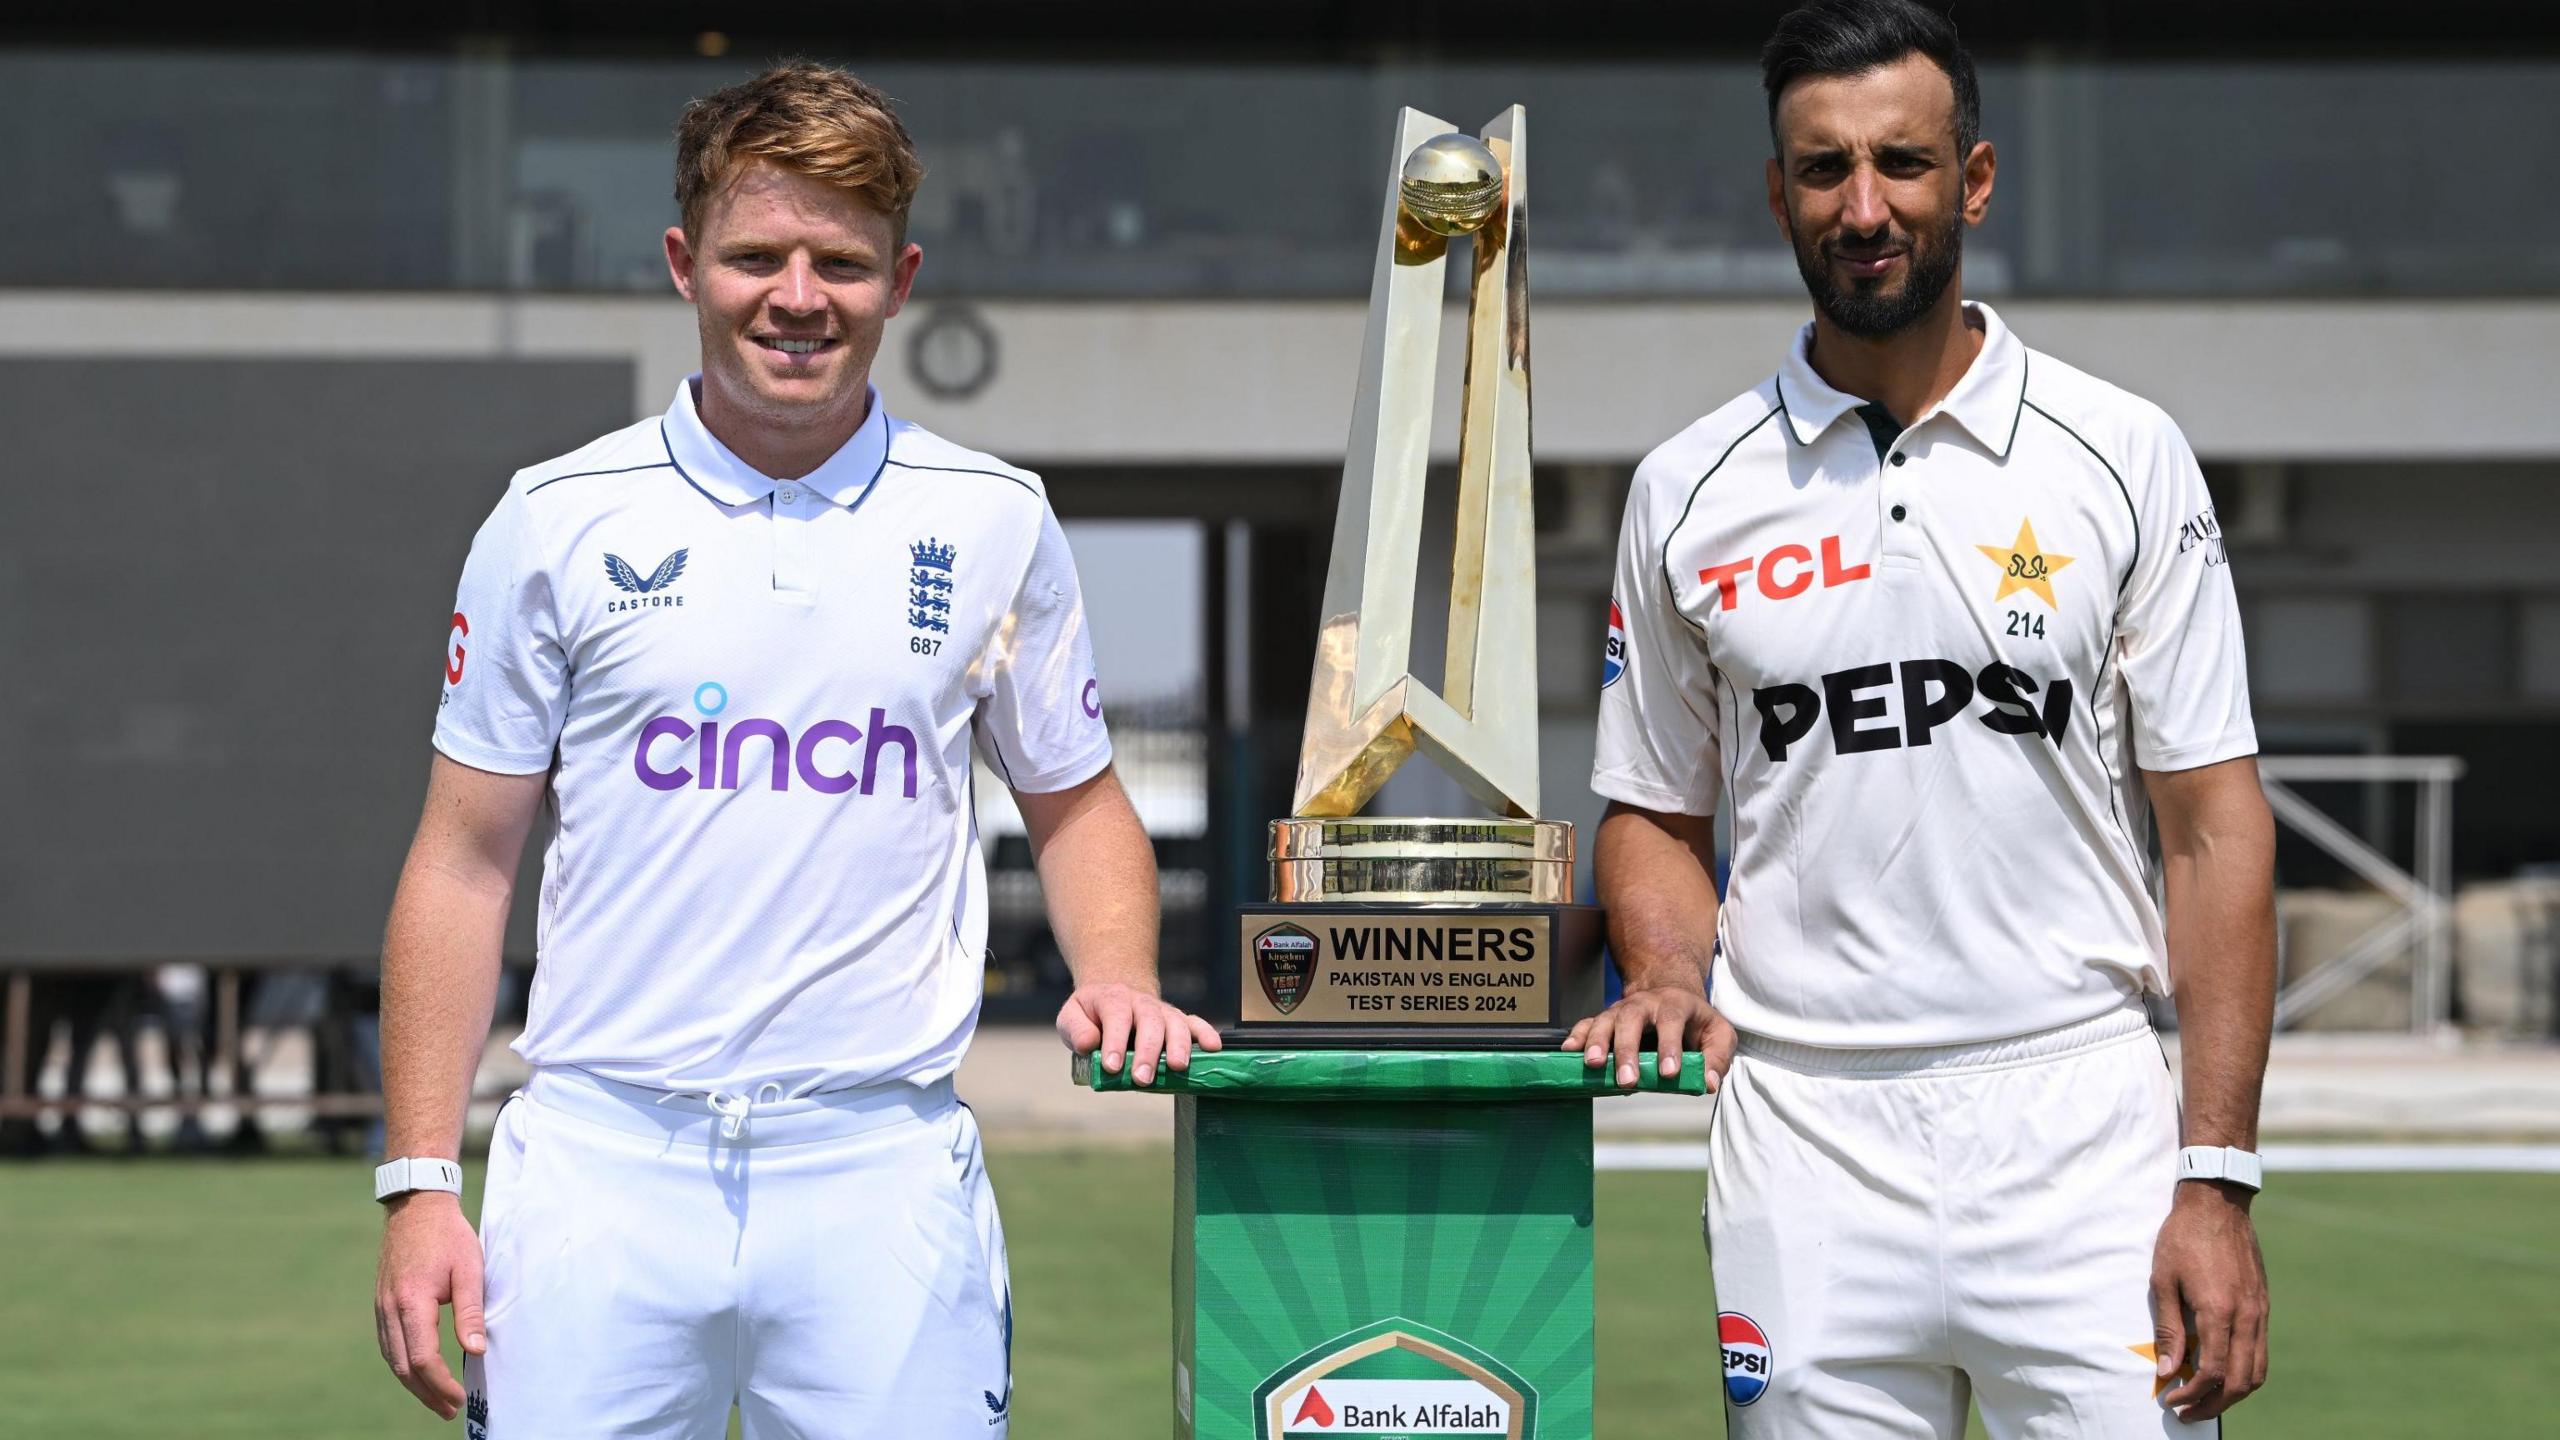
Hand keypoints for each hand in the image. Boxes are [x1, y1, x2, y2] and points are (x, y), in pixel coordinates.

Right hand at [374, 1191, 484, 1418]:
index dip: (441, 1383)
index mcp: (411, 1302)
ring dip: (413, 1384)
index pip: (423, 1358)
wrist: (416, 1207)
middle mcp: (389, 1310)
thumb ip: (470, 1311)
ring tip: (436, 1400)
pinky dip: (403, 1365)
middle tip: (449, 1410)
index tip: (460, 1398)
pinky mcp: (382, 1304)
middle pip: (404, 1366)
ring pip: (392, 1359)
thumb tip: (475, 1350)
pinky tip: (419, 1373)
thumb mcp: (469, 1269)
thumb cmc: (448, 1236)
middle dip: (426, 1393)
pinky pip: (389, 1345)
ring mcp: (381, 1307)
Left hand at [1056, 981, 1221, 1085]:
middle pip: (1149, 1022)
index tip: (1112, 1067)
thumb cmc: (1092, 1014)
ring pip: (1175, 1023)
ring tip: (1177, 1067)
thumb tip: (1089, 1044)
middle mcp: (1141, 1003)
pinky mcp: (1178, 1020)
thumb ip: (1076, 1029)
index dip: (1115, 1040)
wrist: (1115, 994)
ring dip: (1178, 1045)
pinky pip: (1195, 1023)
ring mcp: (1163, 1011)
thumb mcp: (1072, 1016)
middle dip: (1147, 1051)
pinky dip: (1206, 1033)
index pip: (1116, 1015)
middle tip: (1142, 1079)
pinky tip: (1214, 1048)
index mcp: (1113, 999)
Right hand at [1562, 983, 1735, 1089]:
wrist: (1669, 994)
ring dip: (1597, 1042)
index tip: (1668, 1073)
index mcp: (1675, 1004)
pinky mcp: (1605, 1020)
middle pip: (1632, 1021)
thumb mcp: (1718, 1034)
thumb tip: (1708, 1084)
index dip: (1670, 1046)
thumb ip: (1717, 1058)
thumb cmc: (1696, 1022)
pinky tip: (1569, 1052)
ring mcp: (1621, 1011)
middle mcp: (1644, 1004)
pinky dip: (1577, 1037)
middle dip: (1627, 1051)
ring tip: (1593, 1064)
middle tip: (1627, 1080)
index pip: (1671, 1021)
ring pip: (1605, 1021)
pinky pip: (1587, 1024)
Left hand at [2150, 1182, 2269, 1421]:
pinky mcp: (2264, 1305)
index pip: (2213, 1372)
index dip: (2192, 1394)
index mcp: (2219, 1311)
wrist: (2217, 1202)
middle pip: (2242, 1381)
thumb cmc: (2182, 1238)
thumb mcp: (2163, 1280)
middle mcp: (2247, 1316)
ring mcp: (2260, 1311)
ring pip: (2258, 1371)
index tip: (2171, 1400)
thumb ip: (2168, 1329)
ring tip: (2205, 1399)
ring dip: (2234, 1393)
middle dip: (2214, 1404)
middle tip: (2187, 1412)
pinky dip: (2246, 1372)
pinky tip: (2223, 1372)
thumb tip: (2166, 1370)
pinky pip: (2261, 1351)